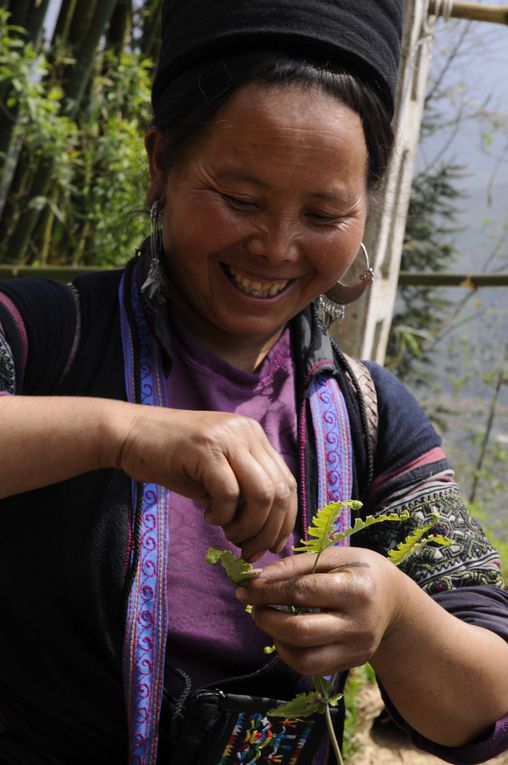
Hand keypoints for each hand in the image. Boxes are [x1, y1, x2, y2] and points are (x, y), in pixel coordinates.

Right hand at [115, 405, 297, 559]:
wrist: (131, 434)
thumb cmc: (173, 457)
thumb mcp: (217, 470)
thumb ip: (244, 490)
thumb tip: (268, 532)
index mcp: (255, 437)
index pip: (287, 482)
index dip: (286, 519)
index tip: (273, 545)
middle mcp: (247, 433)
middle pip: (279, 491)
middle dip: (269, 531)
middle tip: (249, 550)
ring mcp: (228, 438)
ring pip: (261, 494)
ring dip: (248, 526)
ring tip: (229, 534)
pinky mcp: (205, 449)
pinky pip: (229, 493)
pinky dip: (222, 515)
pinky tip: (207, 516)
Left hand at [236, 547, 407, 674]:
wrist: (394, 601)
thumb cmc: (359, 571)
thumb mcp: (333, 556)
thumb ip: (295, 566)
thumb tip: (257, 579)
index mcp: (357, 589)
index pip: (302, 593)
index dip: (268, 590)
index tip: (246, 587)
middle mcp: (359, 624)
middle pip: (300, 631)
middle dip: (266, 618)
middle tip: (252, 604)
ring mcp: (356, 650)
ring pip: (303, 659)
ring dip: (275, 639)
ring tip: (268, 619)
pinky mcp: (351, 664)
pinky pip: (311, 667)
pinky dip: (289, 652)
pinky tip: (284, 633)